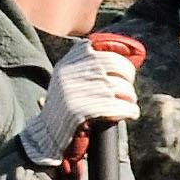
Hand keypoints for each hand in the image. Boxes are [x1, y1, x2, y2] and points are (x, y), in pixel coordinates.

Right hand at [18, 37, 140, 169]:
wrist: (47, 132)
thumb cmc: (63, 105)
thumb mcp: (64, 78)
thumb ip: (80, 62)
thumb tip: (107, 48)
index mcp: (67, 64)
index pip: (102, 53)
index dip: (121, 62)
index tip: (126, 71)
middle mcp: (70, 74)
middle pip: (114, 66)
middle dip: (128, 76)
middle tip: (129, 87)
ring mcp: (75, 91)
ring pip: (118, 87)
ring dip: (130, 96)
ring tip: (130, 101)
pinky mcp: (80, 110)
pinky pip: (115, 106)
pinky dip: (129, 110)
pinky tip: (132, 113)